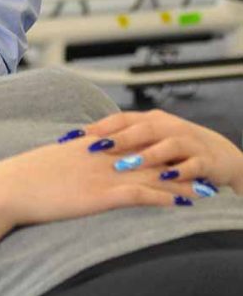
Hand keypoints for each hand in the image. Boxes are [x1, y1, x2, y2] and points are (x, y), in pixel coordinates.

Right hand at [0, 135, 198, 227]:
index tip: (175, 152)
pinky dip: (162, 198)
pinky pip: (138, 195)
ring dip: (179, 182)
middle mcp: (98, 157)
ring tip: (203, 188)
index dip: (155, 147)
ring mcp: (99, 175)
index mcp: (87, 147)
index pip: (129, 142)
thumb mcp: (48, 161)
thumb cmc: (21, 178)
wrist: (7, 187)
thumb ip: (67, 158)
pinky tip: (179, 203)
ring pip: (149, 175)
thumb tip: (71, 159)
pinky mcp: (98, 195)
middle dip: (176, 162)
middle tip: (199, 166)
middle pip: (147, 156)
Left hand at [85, 109, 242, 194]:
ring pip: (166, 145)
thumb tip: (85, 146)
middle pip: (141, 128)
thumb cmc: (176, 150)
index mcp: (151, 120)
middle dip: (118, 138)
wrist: (221, 156)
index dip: (98, 126)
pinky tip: (167, 177)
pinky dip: (181, 170)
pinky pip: (193, 165)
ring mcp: (188, 142)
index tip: (74, 137)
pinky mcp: (206, 160)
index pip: (121, 119)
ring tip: (127, 164)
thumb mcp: (150, 141)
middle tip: (96, 148)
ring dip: (147, 155)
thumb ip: (123, 142)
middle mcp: (168, 127)